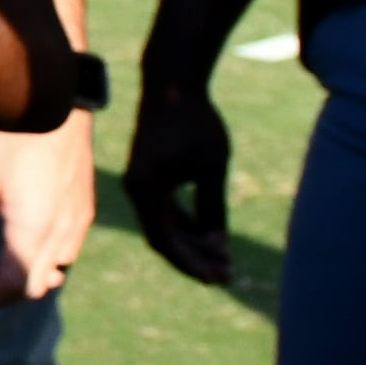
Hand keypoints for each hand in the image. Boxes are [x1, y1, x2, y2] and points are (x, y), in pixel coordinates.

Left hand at [0, 110, 95, 306]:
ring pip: (56, 270)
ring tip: (2, 276)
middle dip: (7, 296)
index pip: (14, 284)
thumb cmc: (12, 141)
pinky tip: (30, 251)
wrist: (56, 109)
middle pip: (36, 285)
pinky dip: (47, 262)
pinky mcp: (86, 212)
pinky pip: (69, 252)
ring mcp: (79, 224)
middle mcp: (62, 234)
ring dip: (30, 280)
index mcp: (33, 231)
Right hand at [123, 79, 233, 284]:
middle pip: (163, 237)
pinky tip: (211, 234)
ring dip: (192, 242)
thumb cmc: (196, 123)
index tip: (218, 279)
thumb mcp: (211, 168)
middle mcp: (137, 189)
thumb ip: (212, 206)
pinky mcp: (149, 175)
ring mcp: (141, 183)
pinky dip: (186, 224)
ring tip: (224, 258)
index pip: (165, 240)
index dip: (191, 263)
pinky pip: (164, 209)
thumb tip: (218, 243)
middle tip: (227, 274)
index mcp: (147, 189)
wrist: (172, 85)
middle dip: (195, 258)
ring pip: (164, 225)